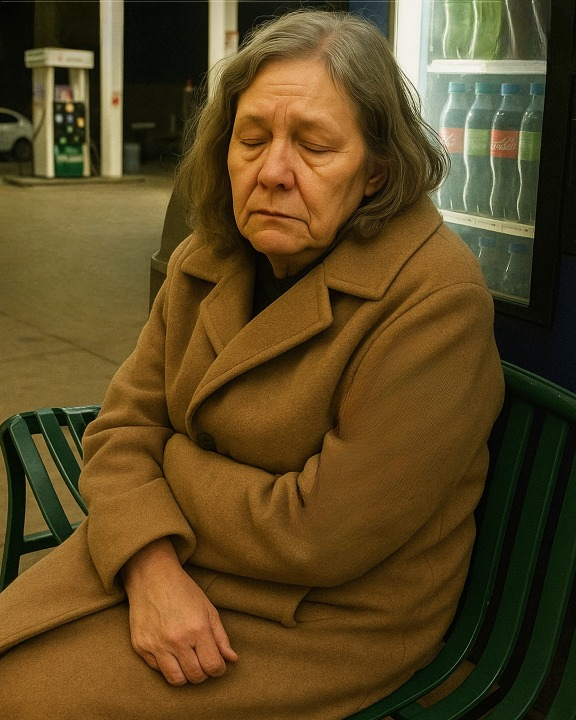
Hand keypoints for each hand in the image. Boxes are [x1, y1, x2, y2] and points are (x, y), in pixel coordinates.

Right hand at [121, 538, 237, 684]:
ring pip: (176, 680)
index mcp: (197, 629)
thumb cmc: (183, 591)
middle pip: (196, 676)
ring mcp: (156, 645)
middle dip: (203, 673)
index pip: (213, 666)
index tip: (217, 663)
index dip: (219, 669)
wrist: (151, 577)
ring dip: (186, 675)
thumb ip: (221, 637)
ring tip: (188, 661)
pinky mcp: (141, 647)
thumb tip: (232, 659)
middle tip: (202, 660)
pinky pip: (158, 670)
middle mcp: (177, 640)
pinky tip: (170, 651)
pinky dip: (167, 666)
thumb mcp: (208, 609)